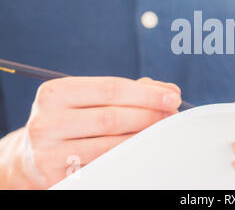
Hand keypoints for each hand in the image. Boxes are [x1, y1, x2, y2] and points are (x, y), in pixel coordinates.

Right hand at [0, 76, 181, 188]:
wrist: (31, 155)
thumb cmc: (72, 119)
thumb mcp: (90, 98)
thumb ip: (130, 91)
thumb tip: (169, 91)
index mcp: (54, 93)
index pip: (111, 88)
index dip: (146, 94)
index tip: (172, 96)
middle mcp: (46, 122)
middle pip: (112, 117)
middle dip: (149, 115)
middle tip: (171, 115)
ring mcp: (48, 153)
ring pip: (110, 144)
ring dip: (143, 137)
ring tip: (161, 131)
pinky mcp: (56, 177)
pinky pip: (104, 165)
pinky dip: (129, 156)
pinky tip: (142, 148)